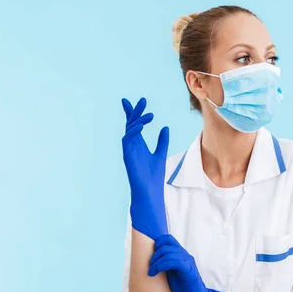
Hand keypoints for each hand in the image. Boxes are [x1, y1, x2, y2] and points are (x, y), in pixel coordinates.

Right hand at [121, 97, 168, 239]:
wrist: (150, 191)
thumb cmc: (153, 176)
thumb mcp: (161, 154)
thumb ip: (162, 141)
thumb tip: (165, 128)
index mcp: (138, 144)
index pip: (135, 124)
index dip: (135, 112)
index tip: (138, 100)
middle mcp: (132, 145)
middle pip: (131, 123)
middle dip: (135, 111)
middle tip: (143, 100)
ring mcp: (128, 149)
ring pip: (130, 129)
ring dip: (138, 119)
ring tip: (150, 114)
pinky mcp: (127, 155)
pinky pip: (127, 139)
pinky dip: (134, 130)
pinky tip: (142, 125)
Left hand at [148, 234, 229, 291]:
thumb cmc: (184, 288)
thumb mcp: (171, 273)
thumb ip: (165, 264)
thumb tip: (150, 260)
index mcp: (181, 254)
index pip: (168, 238)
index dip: (157, 243)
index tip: (151, 257)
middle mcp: (185, 255)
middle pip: (166, 245)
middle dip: (154, 255)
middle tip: (149, 268)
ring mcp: (188, 261)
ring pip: (168, 253)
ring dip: (156, 262)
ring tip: (151, 272)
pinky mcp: (188, 269)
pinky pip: (174, 261)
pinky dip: (162, 266)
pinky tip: (156, 273)